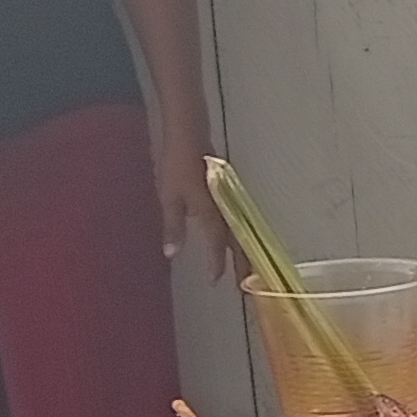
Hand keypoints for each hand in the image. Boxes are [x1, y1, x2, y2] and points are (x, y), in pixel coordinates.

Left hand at [157, 135, 240, 284]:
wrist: (189, 134)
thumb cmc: (176, 165)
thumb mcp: (169, 197)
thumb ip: (173, 226)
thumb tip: (171, 254)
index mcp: (210, 211)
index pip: (218, 243)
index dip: (217, 263)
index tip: (217, 281)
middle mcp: (225, 207)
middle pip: (239, 240)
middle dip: (243, 262)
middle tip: (247, 282)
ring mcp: (230, 198)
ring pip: (243, 229)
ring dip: (246, 249)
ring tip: (248, 265)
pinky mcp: (229, 191)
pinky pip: (240, 218)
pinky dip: (242, 233)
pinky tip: (238, 237)